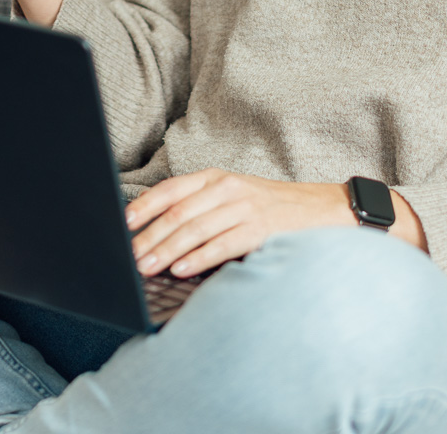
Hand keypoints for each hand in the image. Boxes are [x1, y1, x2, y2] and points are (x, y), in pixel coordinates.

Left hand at [124, 170, 354, 277]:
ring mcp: (245, 208)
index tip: (124, 223)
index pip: (171, 190)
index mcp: (216, 178)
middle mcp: (228, 188)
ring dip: (167, 250)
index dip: (145, 206)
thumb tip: (156, 225)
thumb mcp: (232, 197)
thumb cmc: (270, 208)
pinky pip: (222, 245)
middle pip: (179, 213)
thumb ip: (199, 205)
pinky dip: (198, 258)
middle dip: (150, 236)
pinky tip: (181, 269)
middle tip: (129, 256)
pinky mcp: (261, 229)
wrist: (322, 210)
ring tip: (147, 267)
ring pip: (196, 229)